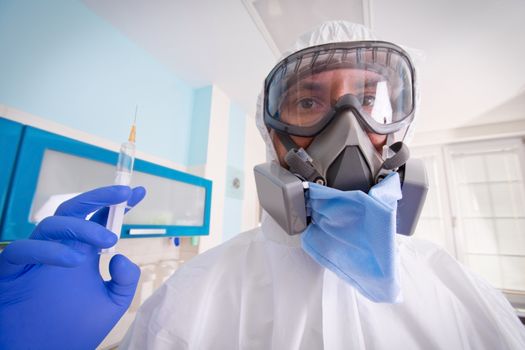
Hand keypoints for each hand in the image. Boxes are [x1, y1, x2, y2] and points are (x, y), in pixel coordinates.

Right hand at [0, 185, 145, 349]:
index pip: (100, 219)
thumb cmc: (75, 328)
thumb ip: (126, 280)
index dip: (117, 204)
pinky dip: (47, 250)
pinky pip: (22, 250)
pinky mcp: (11, 271)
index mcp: (83, 251)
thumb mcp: (112, 303)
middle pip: (75, 210)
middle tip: (124, 194)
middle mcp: (59, 247)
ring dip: (82, 227)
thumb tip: (121, 256)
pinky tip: (74, 260)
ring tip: (109, 241)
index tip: (139, 192)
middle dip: (100, 198)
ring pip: (51, 224)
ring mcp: (35, 257)